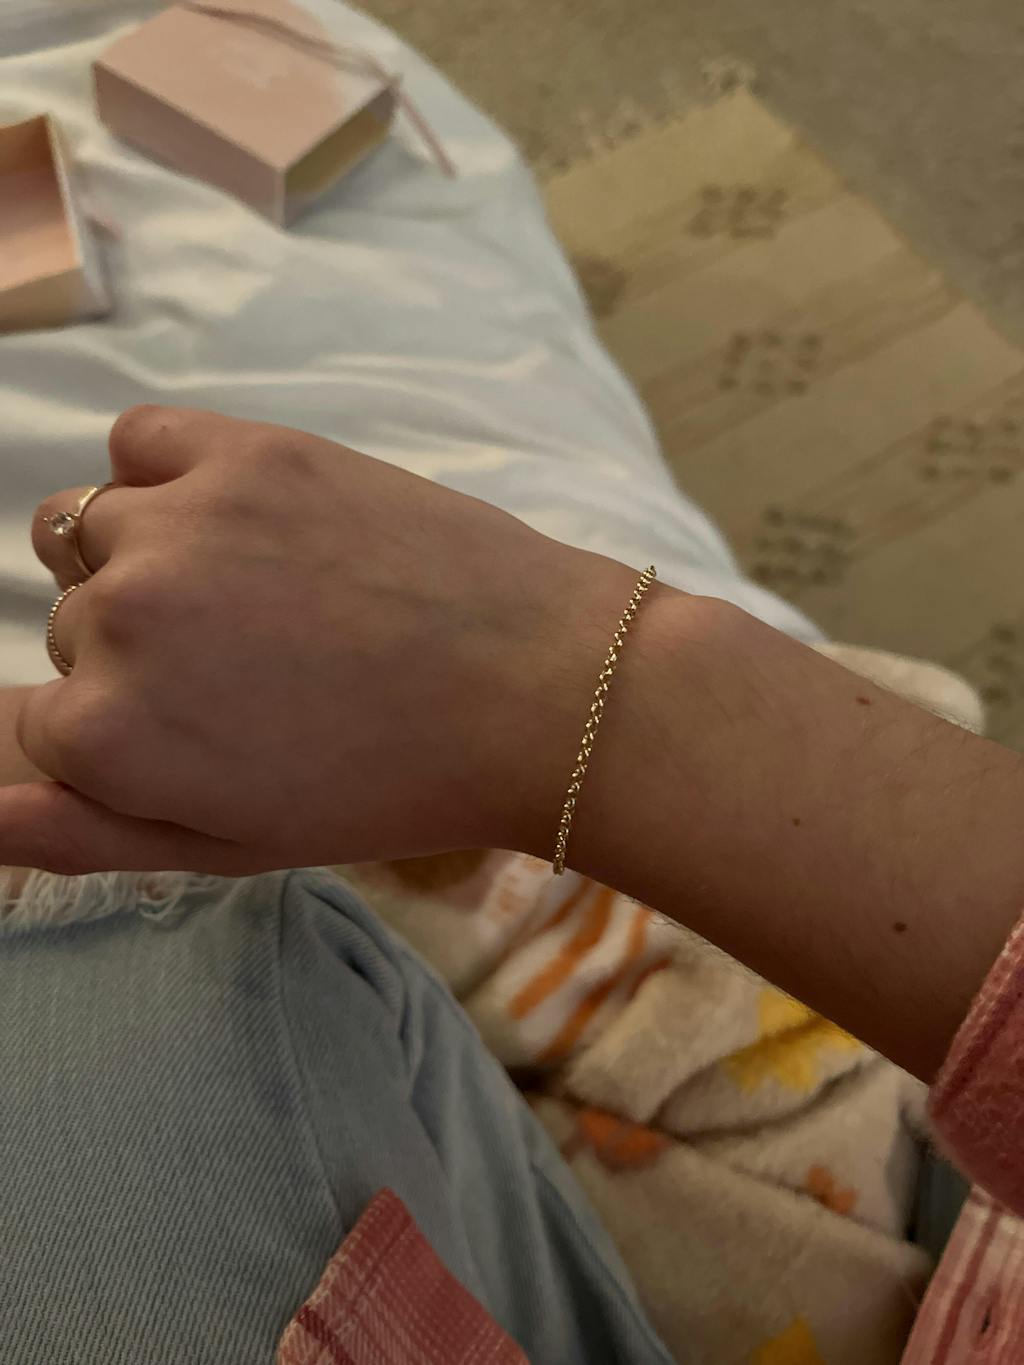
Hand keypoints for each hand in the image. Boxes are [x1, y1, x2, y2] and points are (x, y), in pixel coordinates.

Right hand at [3, 406, 637, 874]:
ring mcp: (175, 522)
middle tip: (260, 670)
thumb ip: (83, 832)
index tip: (209, 726)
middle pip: (73, 627)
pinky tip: (241, 515)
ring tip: (257, 593)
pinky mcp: (241, 449)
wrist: (532, 689)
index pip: (44, 719)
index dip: (127, 730)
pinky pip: (138, 441)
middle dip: (143, 652)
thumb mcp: (231, 844)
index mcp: (105, 735)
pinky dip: (169, 473)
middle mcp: (114, 619)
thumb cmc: (388, 784)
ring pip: (90, 531)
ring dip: (148, 561)